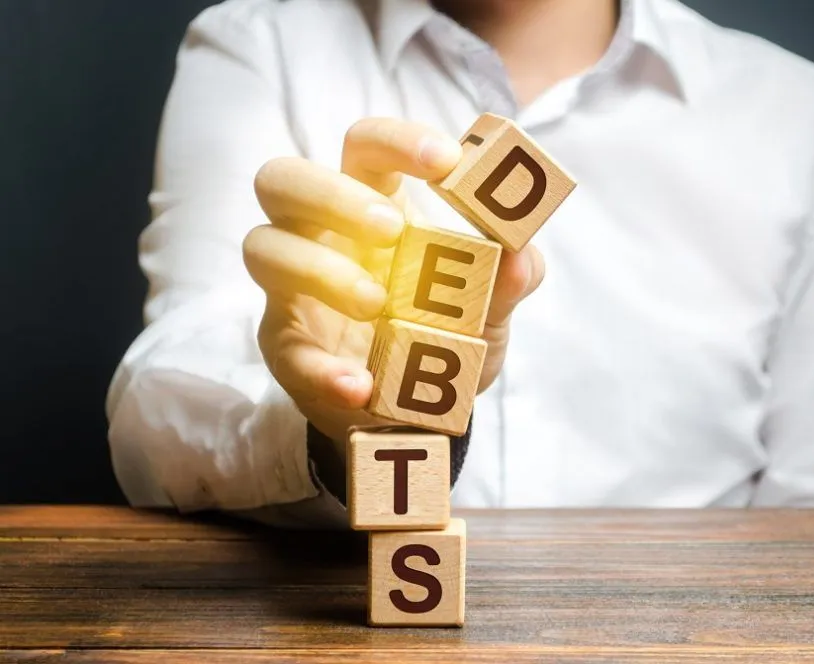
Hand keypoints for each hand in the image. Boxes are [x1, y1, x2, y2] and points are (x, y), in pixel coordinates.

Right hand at [243, 118, 544, 439]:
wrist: (420, 414)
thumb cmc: (445, 335)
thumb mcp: (490, 310)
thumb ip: (511, 281)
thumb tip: (521, 257)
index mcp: (373, 205)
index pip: (365, 146)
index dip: (397, 141)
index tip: (446, 161)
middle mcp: (322, 236)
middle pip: (282, 178)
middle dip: (333, 193)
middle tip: (391, 228)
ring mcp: (294, 291)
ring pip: (263, 248)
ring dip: (321, 270)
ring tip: (378, 305)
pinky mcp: (288, 350)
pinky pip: (285, 349)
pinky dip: (323, 367)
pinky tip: (361, 384)